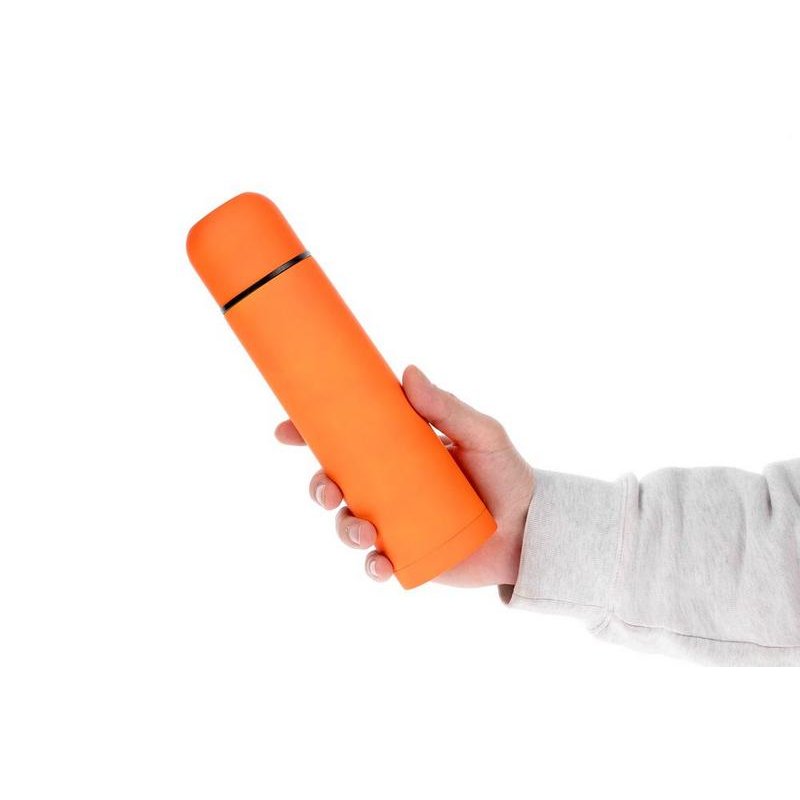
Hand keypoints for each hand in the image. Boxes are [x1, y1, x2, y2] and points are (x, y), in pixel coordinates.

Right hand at [274, 365, 534, 587]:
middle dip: (318, 487)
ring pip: (348, 526)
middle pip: (336, 484)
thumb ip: (448, 407)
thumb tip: (408, 372)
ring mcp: (395, 523)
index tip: (286, 429)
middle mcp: (389, 487)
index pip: (345, 440)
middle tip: (328, 490)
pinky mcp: (408, 557)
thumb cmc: (506, 476)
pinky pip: (377, 565)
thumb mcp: (480, 434)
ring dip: (343, 529)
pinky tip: (381, 564)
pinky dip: (372, 567)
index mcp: (398, 452)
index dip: (310, 435)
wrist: (532, 530)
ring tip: (365, 532)